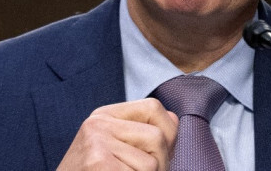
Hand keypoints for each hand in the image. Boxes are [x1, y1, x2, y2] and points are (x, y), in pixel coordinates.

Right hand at [57, 98, 178, 170]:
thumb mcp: (114, 149)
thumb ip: (141, 133)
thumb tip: (174, 119)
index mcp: (104, 116)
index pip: (153, 107)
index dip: (169, 130)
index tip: (163, 152)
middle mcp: (98, 123)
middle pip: (157, 136)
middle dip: (162, 162)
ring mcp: (96, 142)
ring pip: (151, 163)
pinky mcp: (97, 161)